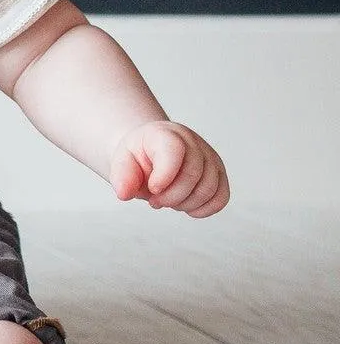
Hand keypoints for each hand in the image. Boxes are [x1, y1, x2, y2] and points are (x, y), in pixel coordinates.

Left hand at [110, 121, 228, 216]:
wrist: (152, 152)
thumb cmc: (139, 156)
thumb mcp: (122, 160)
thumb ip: (122, 176)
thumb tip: (124, 194)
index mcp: (166, 134)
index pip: (174, 151)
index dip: (164, 176)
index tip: (153, 189)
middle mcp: (193, 142)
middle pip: (193, 175)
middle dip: (171, 197)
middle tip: (154, 201)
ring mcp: (209, 157)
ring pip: (209, 189)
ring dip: (185, 204)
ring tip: (167, 201)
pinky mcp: (219, 174)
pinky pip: (221, 197)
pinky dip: (203, 209)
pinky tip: (185, 207)